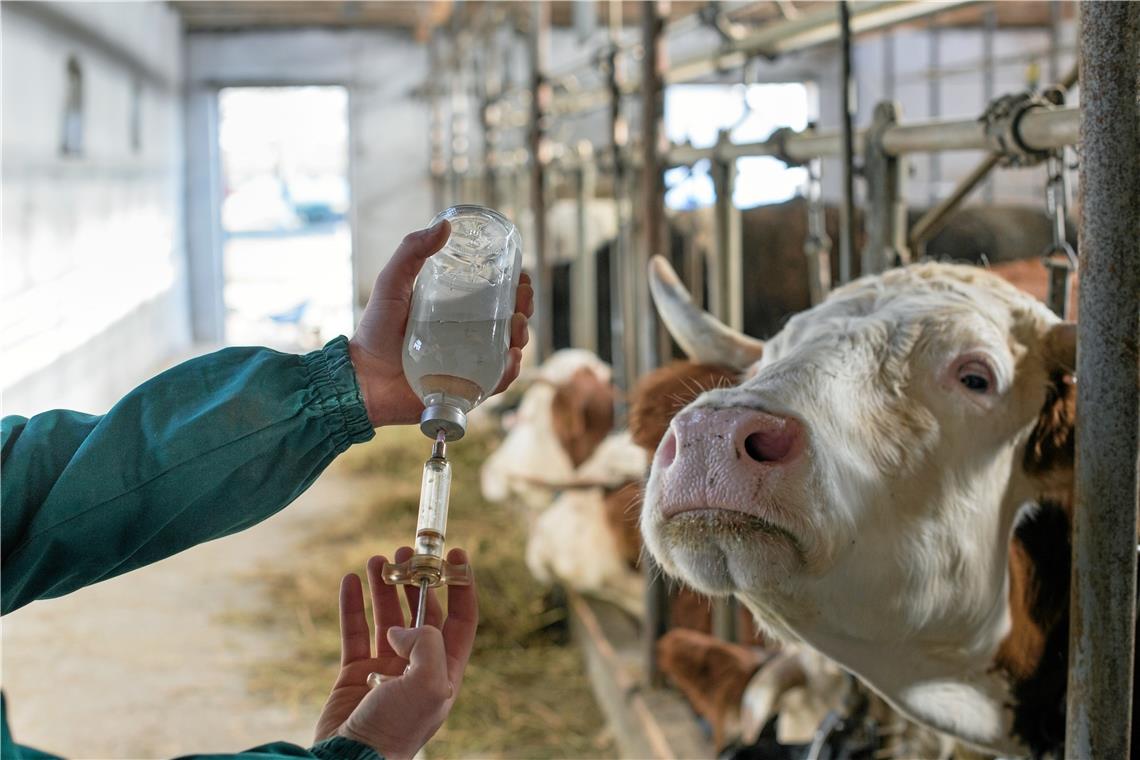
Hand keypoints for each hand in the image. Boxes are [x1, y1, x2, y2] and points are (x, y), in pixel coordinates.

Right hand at [314, 547, 477, 759]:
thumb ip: (427, 643)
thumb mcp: (428, 683)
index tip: (455, 553)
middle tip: (407, 551)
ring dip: (384, 586)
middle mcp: (418, 668)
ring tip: (377, 559)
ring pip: (387, 617)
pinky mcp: (354, 674)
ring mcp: (386, 670)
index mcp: (445, 672)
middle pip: (422, 613)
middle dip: (416, 580)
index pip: (461, 620)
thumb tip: (401, 626)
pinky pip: (354, 632)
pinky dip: (352, 605)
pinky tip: (351, 581)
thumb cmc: (397, 729)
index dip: (461, 585)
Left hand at [349, 221, 534, 426]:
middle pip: (509, 323)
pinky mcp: (467, 390)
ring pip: (509, 351)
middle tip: (522, 299)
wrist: (363, 378)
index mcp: (457, 314)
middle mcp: (468, 339)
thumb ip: (411, 251)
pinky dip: (509, 370)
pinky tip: (510, 356)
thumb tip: (444, 224)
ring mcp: (469, 365)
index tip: (522, 276)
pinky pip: (496, 382)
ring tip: (517, 325)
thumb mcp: (392, 283)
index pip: (496, 299)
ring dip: (521, 336)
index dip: (515, 288)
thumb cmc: (375, 331)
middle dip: (524, 309)